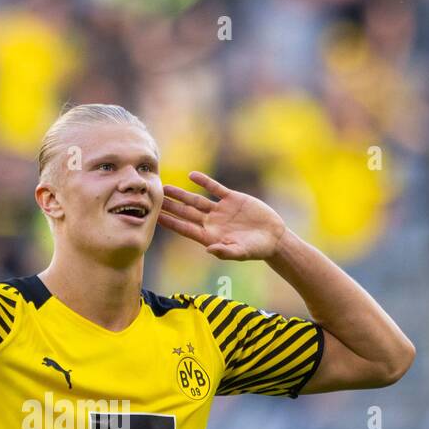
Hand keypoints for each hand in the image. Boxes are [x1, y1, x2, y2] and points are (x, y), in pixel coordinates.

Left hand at [159, 171, 287, 260]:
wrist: (273, 237)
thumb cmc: (256, 250)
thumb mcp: (241, 253)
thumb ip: (225, 251)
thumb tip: (209, 250)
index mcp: (209, 236)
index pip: (185, 228)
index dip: (170, 222)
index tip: (155, 217)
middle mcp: (212, 222)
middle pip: (186, 213)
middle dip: (170, 206)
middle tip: (154, 198)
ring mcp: (220, 210)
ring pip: (196, 200)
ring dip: (182, 194)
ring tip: (166, 188)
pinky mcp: (232, 199)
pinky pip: (215, 189)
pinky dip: (204, 182)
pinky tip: (192, 175)